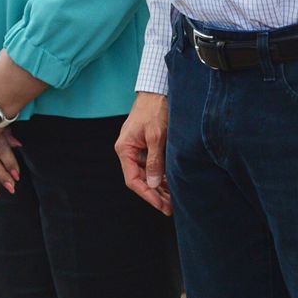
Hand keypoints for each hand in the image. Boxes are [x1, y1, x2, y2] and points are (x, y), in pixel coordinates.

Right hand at [115, 92, 171, 214]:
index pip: (133, 180)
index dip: (148, 195)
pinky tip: (172, 184)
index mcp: (125, 149)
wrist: (158, 89)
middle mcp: (128, 151)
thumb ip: (155, 161)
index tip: (162, 205)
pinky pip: (152, 165)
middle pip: (140, 179)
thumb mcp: (156, 136)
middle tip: (170, 207)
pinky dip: (161, 175)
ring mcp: (136, 148)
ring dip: (159, 187)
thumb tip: (154, 184)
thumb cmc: (155, 109)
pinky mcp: (146, 145)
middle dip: (155, 194)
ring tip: (173, 199)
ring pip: (147, 174)